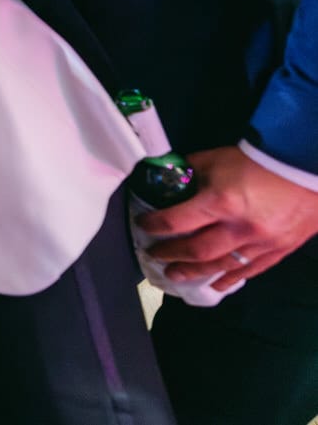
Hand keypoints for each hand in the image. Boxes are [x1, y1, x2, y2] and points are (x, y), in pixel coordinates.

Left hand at [140, 146, 317, 290]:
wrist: (305, 167)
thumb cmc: (258, 160)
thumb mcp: (215, 159)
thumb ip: (190, 172)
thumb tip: (169, 180)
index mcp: (220, 203)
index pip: (176, 221)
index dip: (154, 225)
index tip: (143, 225)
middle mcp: (239, 229)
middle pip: (196, 251)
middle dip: (171, 255)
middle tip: (154, 256)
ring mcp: (261, 244)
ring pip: (221, 266)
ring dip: (195, 272)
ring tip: (176, 275)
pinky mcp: (278, 251)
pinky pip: (249, 271)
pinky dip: (229, 279)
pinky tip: (215, 284)